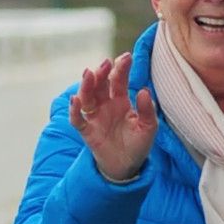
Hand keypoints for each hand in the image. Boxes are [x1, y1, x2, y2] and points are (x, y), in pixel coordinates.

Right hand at [69, 53, 157, 183]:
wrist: (127, 166)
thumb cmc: (138, 144)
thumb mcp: (149, 127)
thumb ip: (147, 110)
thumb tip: (144, 90)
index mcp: (121, 100)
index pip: (118, 80)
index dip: (121, 69)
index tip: (126, 57)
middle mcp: (106, 105)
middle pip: (100, 85)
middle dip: (101, 73)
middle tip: (106, 63)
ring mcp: (95, 117)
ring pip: (87, 97)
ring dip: (87, 85)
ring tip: (89, 74)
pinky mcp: (87, 131)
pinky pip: (78, 120)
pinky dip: (75, 111)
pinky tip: (75, 100)